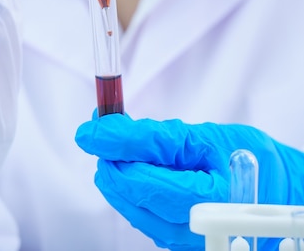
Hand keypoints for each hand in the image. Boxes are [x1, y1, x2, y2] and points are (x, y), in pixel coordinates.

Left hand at [75, 114, 303, 249]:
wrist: (276, 190)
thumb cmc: (248, 158)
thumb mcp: (205, 136)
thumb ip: (156, 137)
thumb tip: (106, 128)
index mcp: (213, 202)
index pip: (149, 180)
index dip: (115, 151)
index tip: (90, 130)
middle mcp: (200, 232)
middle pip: (137, 199)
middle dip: (113, 163)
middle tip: (101, 134)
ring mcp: (189, 244)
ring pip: (135, 211)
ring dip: (119, 178)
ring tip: (115, 149)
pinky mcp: (181, 246)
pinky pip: (145, 219)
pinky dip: (132, 192)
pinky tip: (132, 172)